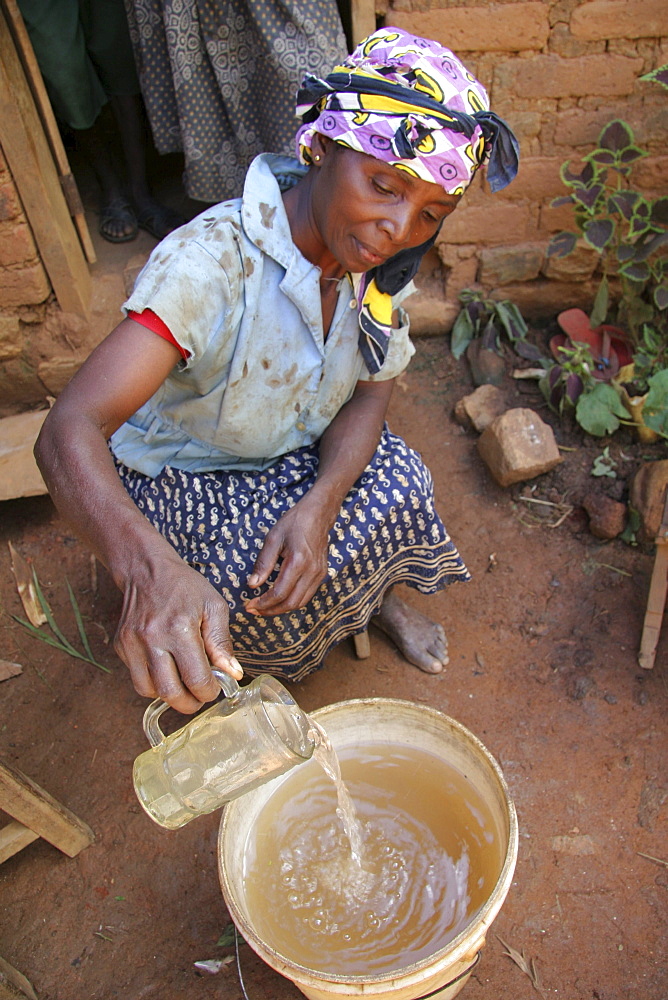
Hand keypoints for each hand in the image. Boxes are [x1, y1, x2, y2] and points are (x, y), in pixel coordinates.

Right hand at [113, 557, 242, 713]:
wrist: (146, 569)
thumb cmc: (185, 587)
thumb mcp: (213, 607)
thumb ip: (222, 643)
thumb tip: (233, 674)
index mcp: (180, 628)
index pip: (196, 679)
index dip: (209, 692)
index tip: (215, 688)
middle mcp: (152, 639)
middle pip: (170, 693)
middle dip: (189, 703)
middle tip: (199, 696)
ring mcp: (132, 644)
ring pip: (149, 691)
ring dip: (169, 695)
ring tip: (183, 683)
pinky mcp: (120, 646)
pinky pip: (137, 678)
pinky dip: (153, 681)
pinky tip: (167, 667)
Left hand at [245, 493, 330, 616]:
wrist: (318, 514)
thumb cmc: (294, 522)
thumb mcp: (273, 539)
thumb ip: (263, 563)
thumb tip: (252, 585)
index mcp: (298, 562)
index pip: (279, 593)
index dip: (263, 603)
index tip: (249, 605)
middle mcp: (311, 571)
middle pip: (291, 603)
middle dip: (270, 610)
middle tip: (254, 610)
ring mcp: (319, 574)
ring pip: (300, 603)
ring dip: (281, 609)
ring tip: (264, 607)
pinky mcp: (321, 574)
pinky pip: (306, 595)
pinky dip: (292, 601)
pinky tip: (279, 598)